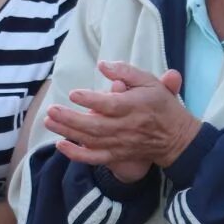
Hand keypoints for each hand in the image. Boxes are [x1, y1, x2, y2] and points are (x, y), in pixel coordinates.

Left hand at [45, 62, 202, 182]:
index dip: (91, 100)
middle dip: (70, 119)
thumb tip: (103, 65)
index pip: (110, 105)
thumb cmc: (160, 105)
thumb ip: (126, 72)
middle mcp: (126, 127)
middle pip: (95, 125)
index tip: (73, 94)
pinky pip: (95, 158)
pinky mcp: (117, 154)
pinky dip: (77, 154)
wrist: (175, 138)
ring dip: (68, 132)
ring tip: (48, 121)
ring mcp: (120, 143)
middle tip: (51, 110)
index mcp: (134, 106)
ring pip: (91, 140)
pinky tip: (61, 145)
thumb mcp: (149, 81)